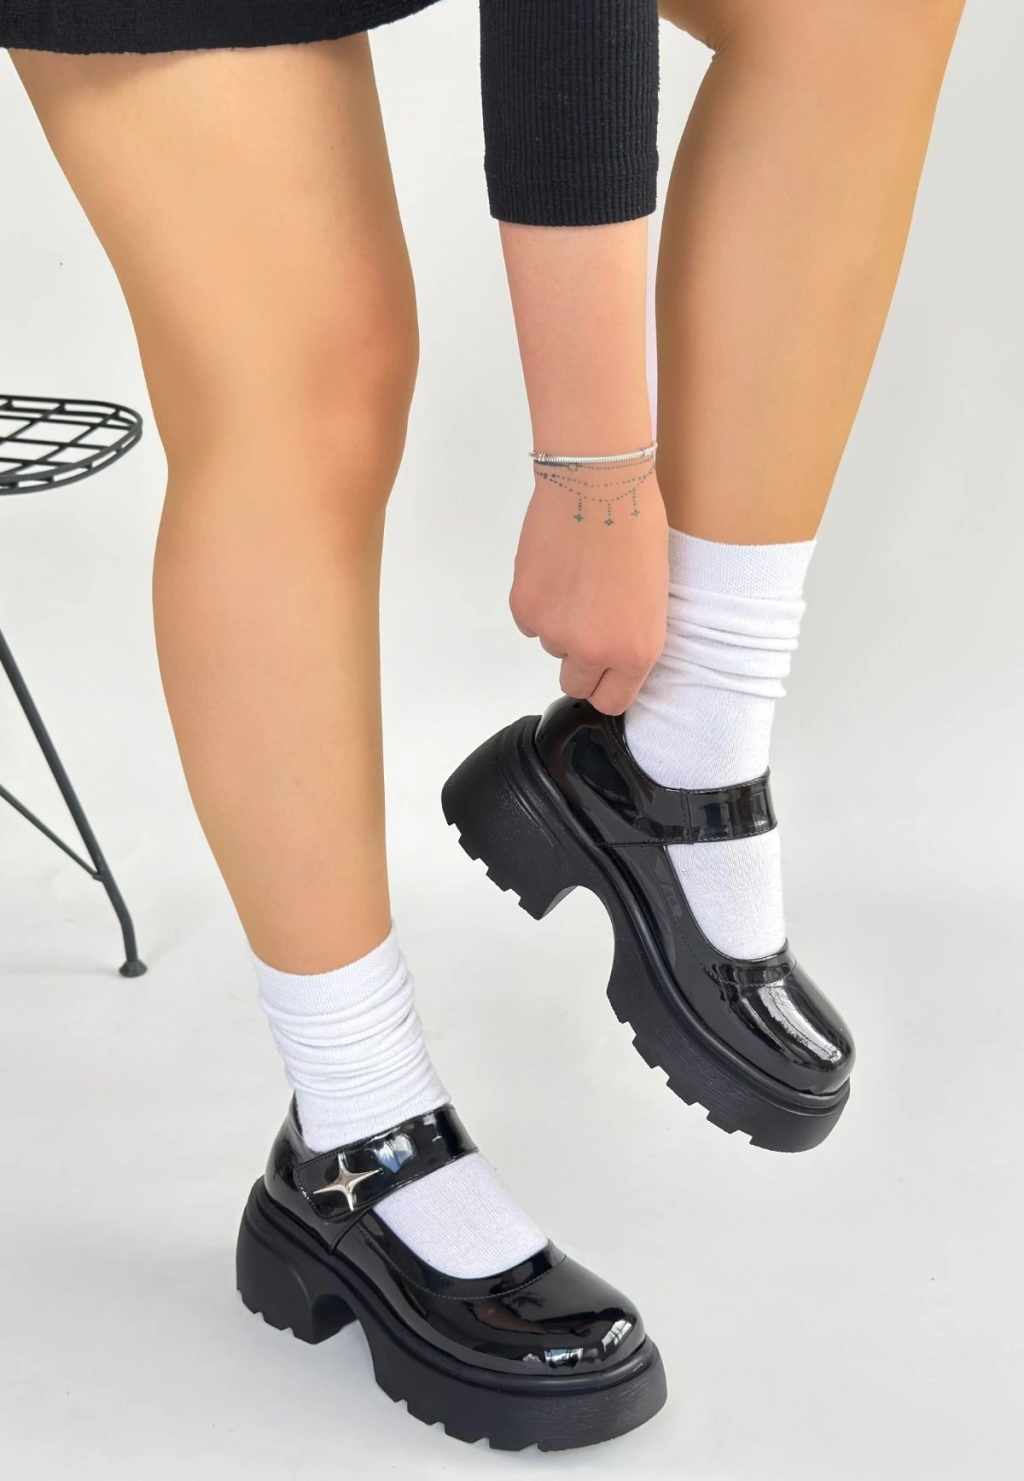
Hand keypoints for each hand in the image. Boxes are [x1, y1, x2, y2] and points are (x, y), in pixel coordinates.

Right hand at [510, 462, 668, 714]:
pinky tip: (556, 569)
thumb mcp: (655, 598)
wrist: (598, 484)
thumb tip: (609, 656)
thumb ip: (630, 637)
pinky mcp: (525, 608)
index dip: (606, 683)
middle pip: (575, 683)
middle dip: (579, 661)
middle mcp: (595, 651)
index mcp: (637, 651)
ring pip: (551, 646)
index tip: (604, 669)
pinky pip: (529, 622)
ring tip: (577, 579)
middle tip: (586, 621)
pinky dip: (539, 603)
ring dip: (560, 624)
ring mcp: (555, 632)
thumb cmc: (637, 527)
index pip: (611, 700)